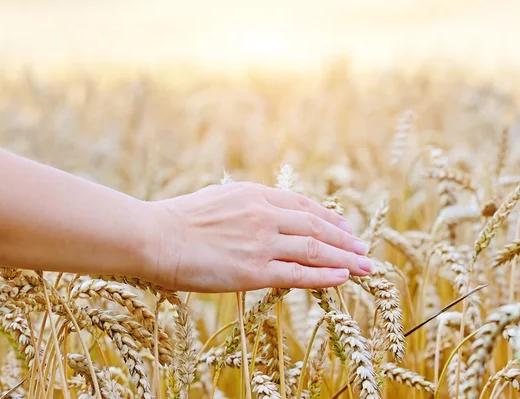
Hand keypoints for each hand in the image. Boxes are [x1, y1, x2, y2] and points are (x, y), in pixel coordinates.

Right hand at [140, 182, 371, 291]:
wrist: (155, 236)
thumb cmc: (179, 219)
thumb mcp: (219, 198)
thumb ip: (247, 204)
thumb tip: (266, 211)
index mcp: (255, 195)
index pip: (303, 206)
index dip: (329, 218)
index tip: (345, 227)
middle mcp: (264, 215)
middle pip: (316, 227)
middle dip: (344, 239)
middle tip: (364, 248)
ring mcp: (261, 243)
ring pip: (314, 250)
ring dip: (344, 258)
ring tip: (364, 266)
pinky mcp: (253, 271)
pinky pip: (298, 274)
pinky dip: (324, 276)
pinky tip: (342, 278)